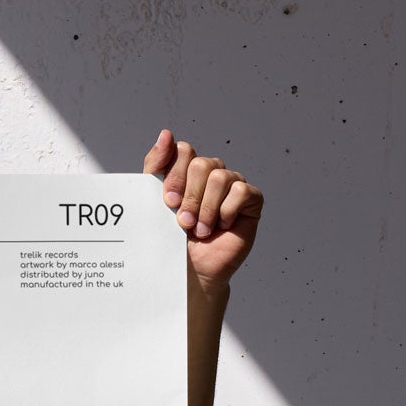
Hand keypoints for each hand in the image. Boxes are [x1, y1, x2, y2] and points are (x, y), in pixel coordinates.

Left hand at [143, 130, 261, 292]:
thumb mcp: (155, 201)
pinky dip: (226, 212)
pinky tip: (222, 226)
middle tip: (182, 223)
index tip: (168, 202)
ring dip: (206, 209)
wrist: (190, 271)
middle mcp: (211, 173)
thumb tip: (165, 134)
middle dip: (189, 197)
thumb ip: (156, 166)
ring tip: (200, 230)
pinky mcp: (251, 199)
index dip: (174, 176)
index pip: (183, 151)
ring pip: (220, 177)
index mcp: (188, 170)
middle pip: (201, 164)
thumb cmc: (173, 240)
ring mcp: (232, 184)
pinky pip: (240, 191)